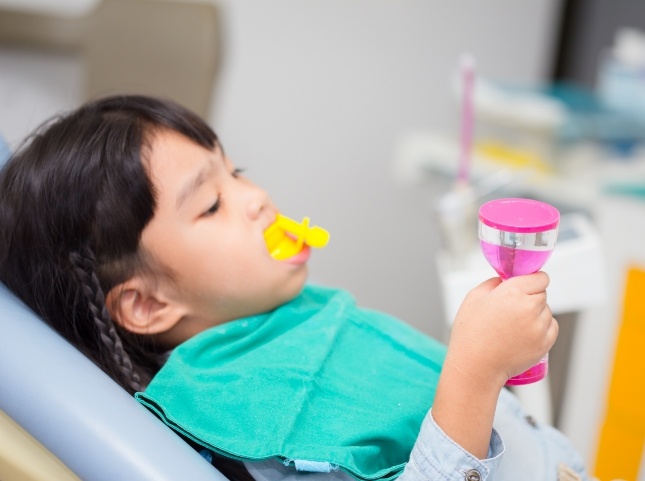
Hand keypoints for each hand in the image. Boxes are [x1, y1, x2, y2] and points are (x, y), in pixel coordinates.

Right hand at [447, 272, 557, 388]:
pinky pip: (552, 328)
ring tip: (515, 325)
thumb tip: (505, 280)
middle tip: (512, 309)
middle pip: (542, 294)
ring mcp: (539, 326)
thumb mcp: (473, 298)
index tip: (525, 286)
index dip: (532, 281)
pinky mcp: (545, 343)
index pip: (540, 278)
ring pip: (547, 311)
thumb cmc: (470, 333)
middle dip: (530, 298)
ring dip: (536, 314)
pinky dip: (542, 329)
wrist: (476, 366)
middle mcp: (529, 307)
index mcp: (512, 292)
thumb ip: (493, 283)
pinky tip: (524, 334)